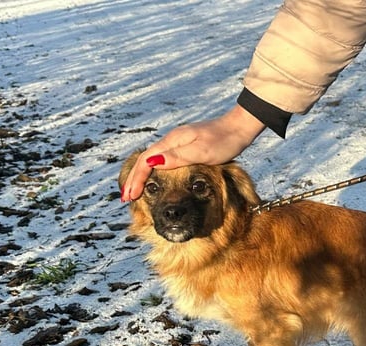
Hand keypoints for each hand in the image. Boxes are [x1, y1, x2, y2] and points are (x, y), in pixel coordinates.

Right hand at [120, 104, 265, 201]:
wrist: (239, 128)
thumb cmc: (223, 141)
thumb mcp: (201, 151)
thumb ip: (178, 157)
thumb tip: (153, 163)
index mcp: (172, 141)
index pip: (146, 161)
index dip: (137, 179)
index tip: (131, 196)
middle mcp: (171, 141)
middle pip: (145, 160)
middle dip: (134, 179)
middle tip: (127, 198)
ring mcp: (177, 144)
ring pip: (152, 160)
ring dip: (142, 176)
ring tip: (135, 191)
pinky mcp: (185, 148)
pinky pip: (162, 161)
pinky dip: (154, 172)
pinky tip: (156, 180)